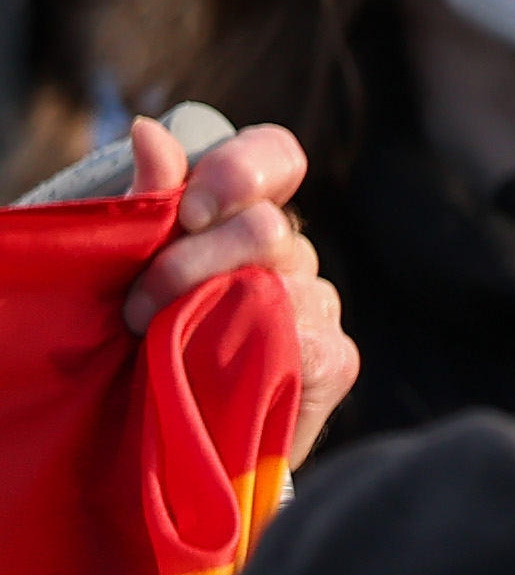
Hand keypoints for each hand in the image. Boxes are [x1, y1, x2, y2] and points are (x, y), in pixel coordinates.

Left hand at [123, 116, 356, 449]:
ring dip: (218, 310)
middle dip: (195, 260)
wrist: (144, 443)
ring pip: (293, 282)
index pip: (276, 156)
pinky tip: (233, 369)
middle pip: (271, 227)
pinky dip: (272, 349)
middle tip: (139, 303)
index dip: (242, 169)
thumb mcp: (121, 264)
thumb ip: (143, 201)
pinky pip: (316, 340)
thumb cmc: (127, 344)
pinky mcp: (332, 362)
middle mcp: (288, 254)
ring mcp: (316, 306)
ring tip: (160, 347)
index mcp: (242, 214)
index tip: (191, 208)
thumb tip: (150, 131)